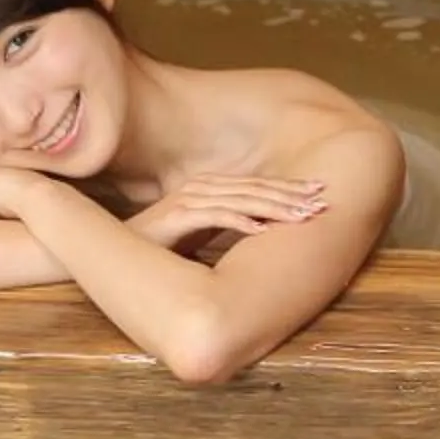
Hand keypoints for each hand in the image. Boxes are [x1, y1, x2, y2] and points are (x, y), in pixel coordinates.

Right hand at [128, 174, 328, 253]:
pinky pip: (214, 216)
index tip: (319, 197)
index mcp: (211, 188)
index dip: (289, 191)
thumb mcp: (203, 234)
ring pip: (241, 200)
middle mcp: (202, 188)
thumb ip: (228, 227)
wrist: (118, 251)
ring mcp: (189, 200)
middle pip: (256, 188)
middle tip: (322, 202)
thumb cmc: (162, 245)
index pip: (258, 187)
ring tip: (302, 216)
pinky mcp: (176, 217)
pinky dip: (239, 221)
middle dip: (291, 195)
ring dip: (274, 207)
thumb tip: (263, 233)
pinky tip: (261, 229)